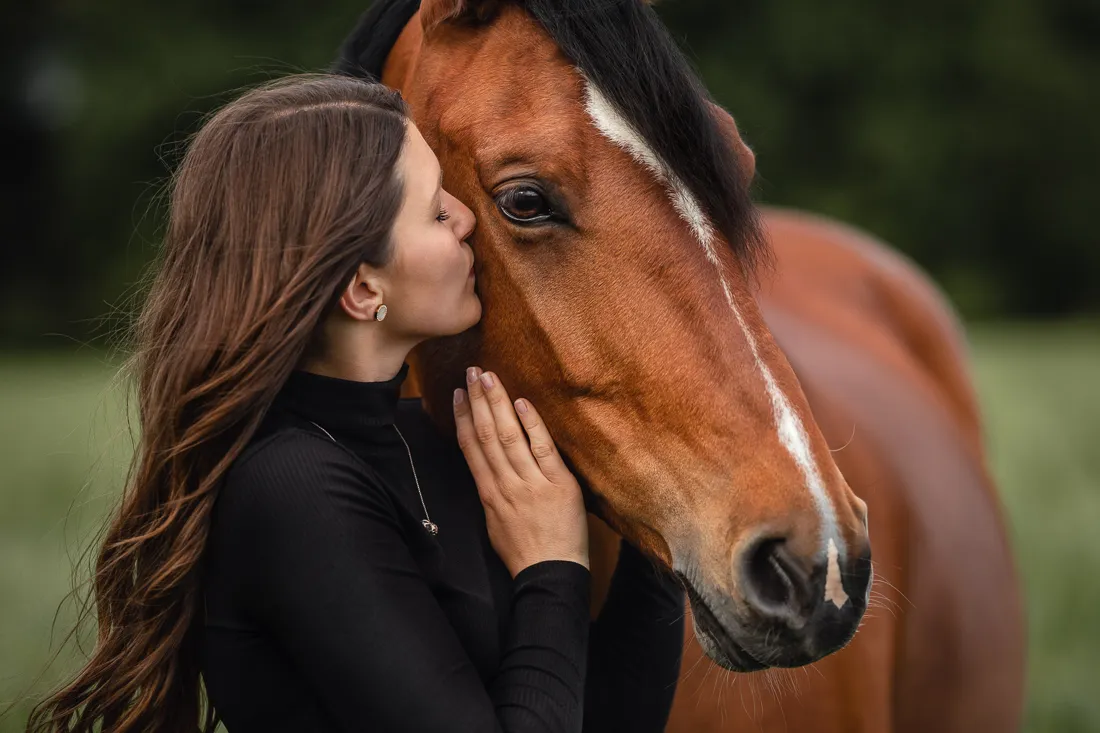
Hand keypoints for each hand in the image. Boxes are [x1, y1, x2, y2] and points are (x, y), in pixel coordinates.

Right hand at [453, 366, 588, 576]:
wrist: (550, 574)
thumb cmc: (524, 551)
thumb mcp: (496, 522)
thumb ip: (493, 492)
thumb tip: (488, 469)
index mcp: (489, 493)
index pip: (471, 448)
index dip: (463, 418)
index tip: (459, 394)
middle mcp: (505, 485)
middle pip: (486, 435)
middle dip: (479, 401)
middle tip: (472, 372)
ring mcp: (531, 484)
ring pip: (508, 437)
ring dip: (498, 404)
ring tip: (490, 378)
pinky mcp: (558, 485)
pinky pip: (542, 449)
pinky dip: (531, 424)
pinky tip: (522, 403)